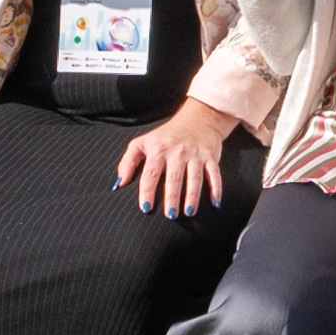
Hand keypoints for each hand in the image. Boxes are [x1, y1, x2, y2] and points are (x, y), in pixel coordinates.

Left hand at [115, 98, 240, 218]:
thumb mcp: (143, 142)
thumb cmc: (166, 136)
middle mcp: (178, 151)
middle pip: (174, 177)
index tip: (145, 208)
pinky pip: (214, 174)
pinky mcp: (211, 156)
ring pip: (195, 177)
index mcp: (158, 149)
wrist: (198, 119)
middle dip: (172, 197)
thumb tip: (119, 184)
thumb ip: (128, 162)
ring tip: (189, 212)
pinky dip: (216, 188)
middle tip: (170, 216)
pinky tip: (215, 203)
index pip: (151, 173)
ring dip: (192, 196)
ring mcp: (195, 154)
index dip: (147, 191)